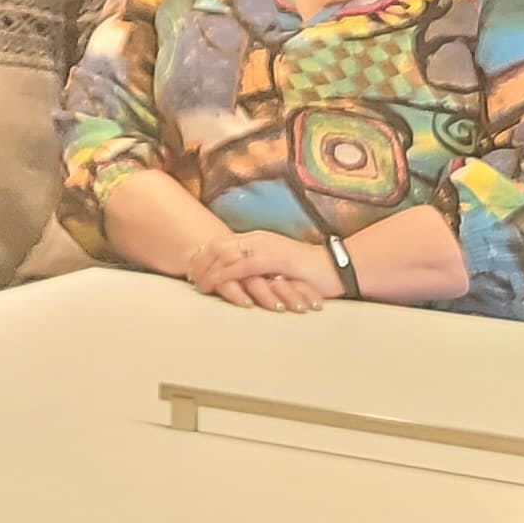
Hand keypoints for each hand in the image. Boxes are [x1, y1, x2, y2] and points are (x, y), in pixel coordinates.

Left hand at [182, 228, 335, 312]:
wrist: (334, 269)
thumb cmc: (306, 274)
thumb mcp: (275, 269)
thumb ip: (256, 270)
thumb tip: (238, 280)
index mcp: (257, 239)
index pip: (222, 242)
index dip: (204, 255)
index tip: (191, 269)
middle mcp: (258, 239)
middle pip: (218, 246)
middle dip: (200, 262)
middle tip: (188, 278)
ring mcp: (266, 247)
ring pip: (226, 254)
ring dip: (208, 269)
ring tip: (197, 284)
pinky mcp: (274, 258)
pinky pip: (242, 266)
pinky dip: (226, 275)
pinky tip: (215, 284)